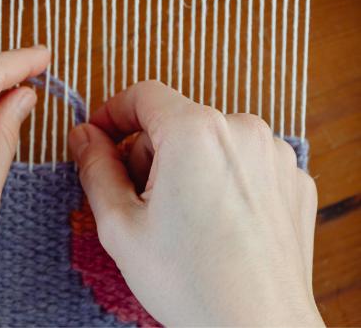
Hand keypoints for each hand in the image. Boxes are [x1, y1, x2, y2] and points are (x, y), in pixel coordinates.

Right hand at [70, 81, 323, 326]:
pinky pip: (242, 160)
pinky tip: (216, 220)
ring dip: (185, 164)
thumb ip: (95, 168)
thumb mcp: (120, 224)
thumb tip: (84, 135)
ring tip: (181, 217)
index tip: (100, 136)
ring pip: (208, 140)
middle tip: (140, 200)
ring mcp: (273, 154)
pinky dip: (221, 177)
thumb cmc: (191, 282)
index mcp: (195, 132)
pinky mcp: (292, 178)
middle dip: (148, 152)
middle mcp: (241, 130)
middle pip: (175, 120)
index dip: (114, 112)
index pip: (144, 94)